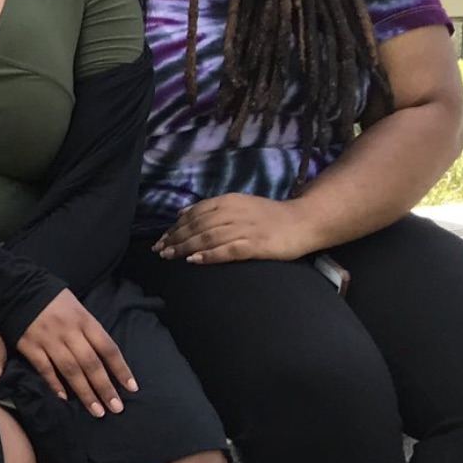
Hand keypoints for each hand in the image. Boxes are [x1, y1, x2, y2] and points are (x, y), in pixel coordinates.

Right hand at [15, 289, 136, 417]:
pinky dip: (55, 384)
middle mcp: (69, 331)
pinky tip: (65, 398)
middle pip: (91, 363)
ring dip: (85, 392)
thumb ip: (90, 332)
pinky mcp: (29, 346)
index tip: (131, 388)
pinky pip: (45, 368)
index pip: (108, 348)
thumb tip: (106, 359)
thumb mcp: (79, 309)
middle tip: (116, 408)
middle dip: (105, 387)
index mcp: (85, 320)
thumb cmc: (55, 301)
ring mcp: (48, 340)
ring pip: (70, 370)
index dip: (121, 369)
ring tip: (97, 410)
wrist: (19, 288)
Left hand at [152, 194, 317, 265]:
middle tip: (159, 250)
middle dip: (175, 238)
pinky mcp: (256, 245)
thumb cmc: (269, 216)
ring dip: (186, 247)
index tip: (161, 239)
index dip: (176, 227)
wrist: (304, 221)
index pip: (195, 214)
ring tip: (170, 256)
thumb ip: (211, 209)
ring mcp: (246, 229)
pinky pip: (228, 250)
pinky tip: (194, 260)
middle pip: (198, 226)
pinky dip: (209, 254)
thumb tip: (181, 213)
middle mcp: (234, 213)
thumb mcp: (238, 205)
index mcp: (228, 201)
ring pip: (208, 237)